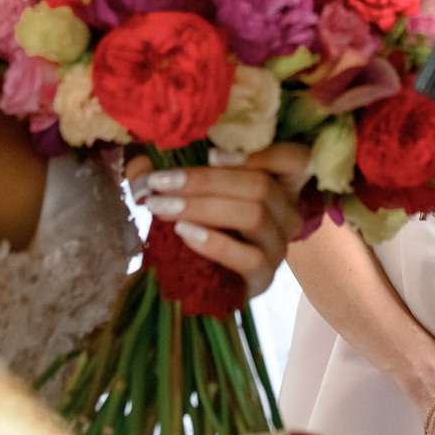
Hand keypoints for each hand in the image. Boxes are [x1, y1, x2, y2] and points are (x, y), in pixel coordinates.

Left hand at [126, 143, 309, 299]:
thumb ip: (167, 174)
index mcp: (278, 184)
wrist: (199, 282)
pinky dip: (215, 242)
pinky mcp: (264, 278)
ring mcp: (279, 248)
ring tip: (163, 208)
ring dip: (204, 207)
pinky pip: (250, 258)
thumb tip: (140, 167)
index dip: (261, 153)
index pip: (294, 159)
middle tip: (161, 183)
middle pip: (261, 186)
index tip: (210, 153)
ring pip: (255, 216)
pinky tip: (184, 233)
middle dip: (206, 181)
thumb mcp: (185, 193)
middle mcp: (287, 214)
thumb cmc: (198, 225)